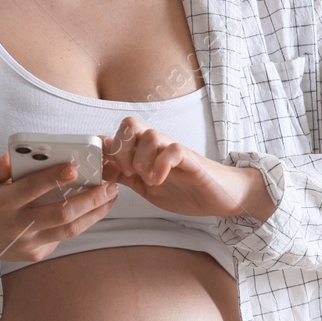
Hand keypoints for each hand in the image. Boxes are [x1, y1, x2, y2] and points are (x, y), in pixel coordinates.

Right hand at [0, 153, 119, 264]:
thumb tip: (14, 157)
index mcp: (2, 203)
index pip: (32, 188)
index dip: (53, 178)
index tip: (74, 167)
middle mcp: (16, 225)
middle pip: (60, 214)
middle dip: (89, 199)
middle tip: (110, 185)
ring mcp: (28, 243)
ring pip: (68, 230)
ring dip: (94, 213)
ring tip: (111, 197)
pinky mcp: (35, 254)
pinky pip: (62, 238)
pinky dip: (80, 223)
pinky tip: (94, 210)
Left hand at [102, 116, 272, 219]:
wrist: (221, 196)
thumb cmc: (186, 190)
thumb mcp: (146, 187)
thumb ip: (125, 176)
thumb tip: (100, 168)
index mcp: (145, 151)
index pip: (118, 133)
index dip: (105, 147)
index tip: (104, 169)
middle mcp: (158, 145)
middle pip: (129, 124)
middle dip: (121, 149)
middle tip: (128, 172)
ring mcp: (174, 150)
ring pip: (150, 135)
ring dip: (141, 160)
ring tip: (147, 180)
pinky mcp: (190, 159)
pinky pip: (172, 150)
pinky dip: (161, 165)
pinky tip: (159, 180)